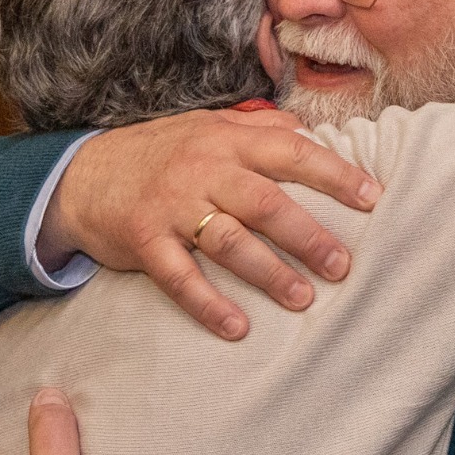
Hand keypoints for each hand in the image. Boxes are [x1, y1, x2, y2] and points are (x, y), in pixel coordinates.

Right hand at [39, 107, 381, 339]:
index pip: (290, 151)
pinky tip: (237, 327)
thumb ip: (258, 130)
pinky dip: (208, 304)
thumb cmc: (159, 153)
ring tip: (302, 299)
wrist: (82, 175)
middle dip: (308, 235)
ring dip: (268, 272)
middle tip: (342, 265)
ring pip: (228, 240)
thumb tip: (310, 132)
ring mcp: (171, 205)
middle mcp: (202, 169)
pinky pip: (179, 277)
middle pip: (265, 202)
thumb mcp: (207, 127)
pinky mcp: (144, 241)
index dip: (334, 173)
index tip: (372, 197)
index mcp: (227, 140)